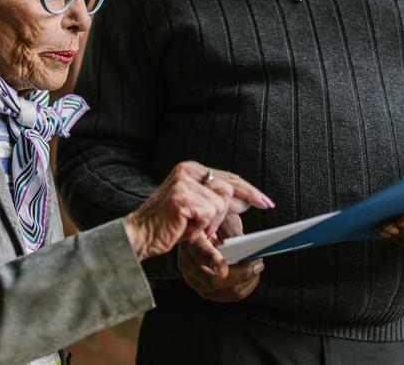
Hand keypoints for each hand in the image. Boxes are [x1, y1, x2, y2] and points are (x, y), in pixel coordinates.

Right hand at [124, 161, 273, 260]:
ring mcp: (184, 182)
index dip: (248, 190)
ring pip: (220, 203)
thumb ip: (216, 201)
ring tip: (194, 229)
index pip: (226, 176)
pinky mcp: (183, 196)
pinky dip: (202, 226)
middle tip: (249, 212)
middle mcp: (187, 170)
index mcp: (190, 169)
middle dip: (239, 204)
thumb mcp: (195, 209)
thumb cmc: (166, 225)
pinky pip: (209, 212)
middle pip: (228, 187)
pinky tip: (187, 229)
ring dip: (212, 223)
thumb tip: (246, 202)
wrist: (138, 234)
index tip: (265, 201)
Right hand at [178, 213, 263, 302]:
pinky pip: (232, 295)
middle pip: (215, 281)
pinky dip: (246, 286)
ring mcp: (196, 282)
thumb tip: (247, 247)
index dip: (213, 262)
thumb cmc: (213, 222)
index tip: (224, 269)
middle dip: (241, 274)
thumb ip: (230, 232)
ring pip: (228, 291)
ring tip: (257, 266)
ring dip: (248, 281)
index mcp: (190, 244)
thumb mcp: (221, 219)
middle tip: (257, 263)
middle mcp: (188, 267)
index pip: (201, 254)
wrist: (199, 231)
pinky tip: (252, 275)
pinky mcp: (207, 291)